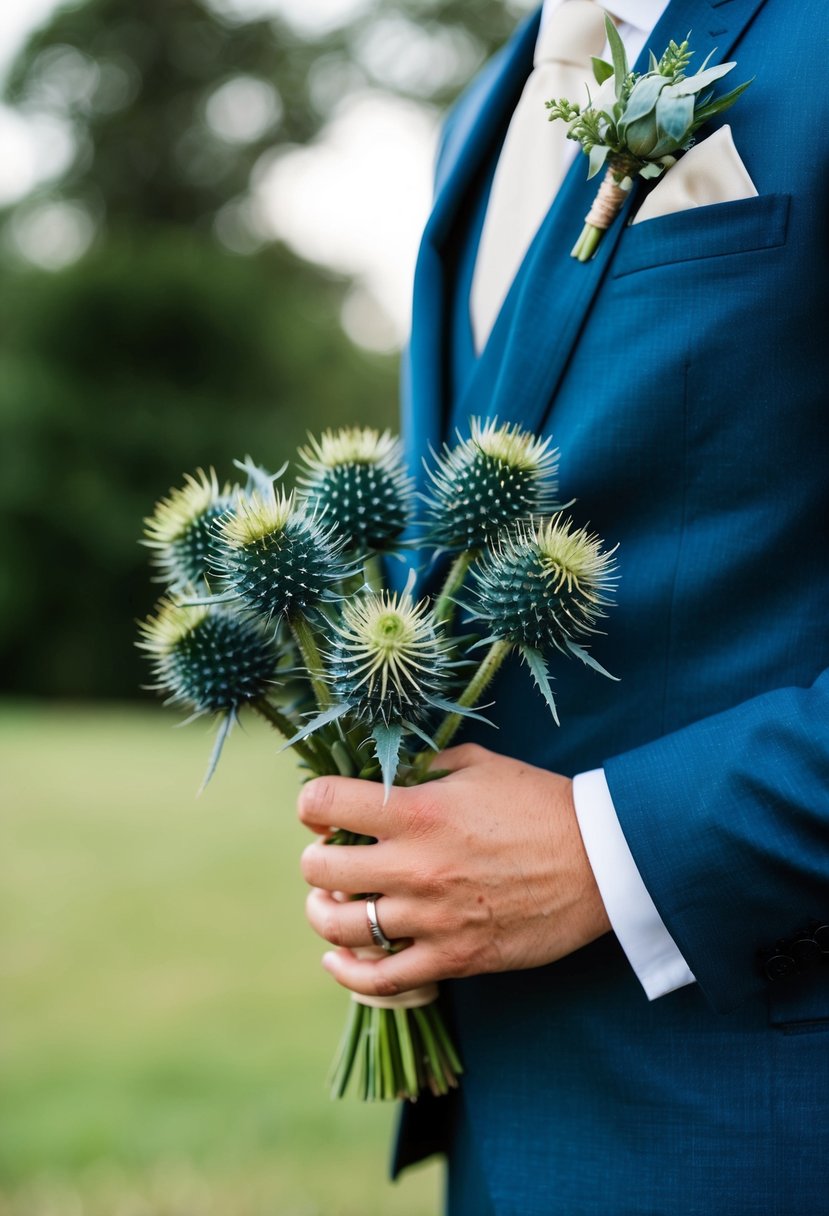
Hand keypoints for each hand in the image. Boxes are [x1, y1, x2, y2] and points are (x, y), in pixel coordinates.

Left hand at [297, 743, 610, 997]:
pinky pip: (379, 979)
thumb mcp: (479, 765)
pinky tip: (340, 959)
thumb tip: (385, 775)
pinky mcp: (453, 958)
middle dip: (316, 860)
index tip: (322, 810)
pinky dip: (347, 973)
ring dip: (323, 913)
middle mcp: (415, 865)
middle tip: (330, 857)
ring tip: (331, 904)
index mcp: (418, 810)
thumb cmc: (540, 804)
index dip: (312, 804)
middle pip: (320, 870)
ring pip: (340, 927)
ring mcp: (432, 917)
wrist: (601, 860)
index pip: (325, 803)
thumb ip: (425, 768)